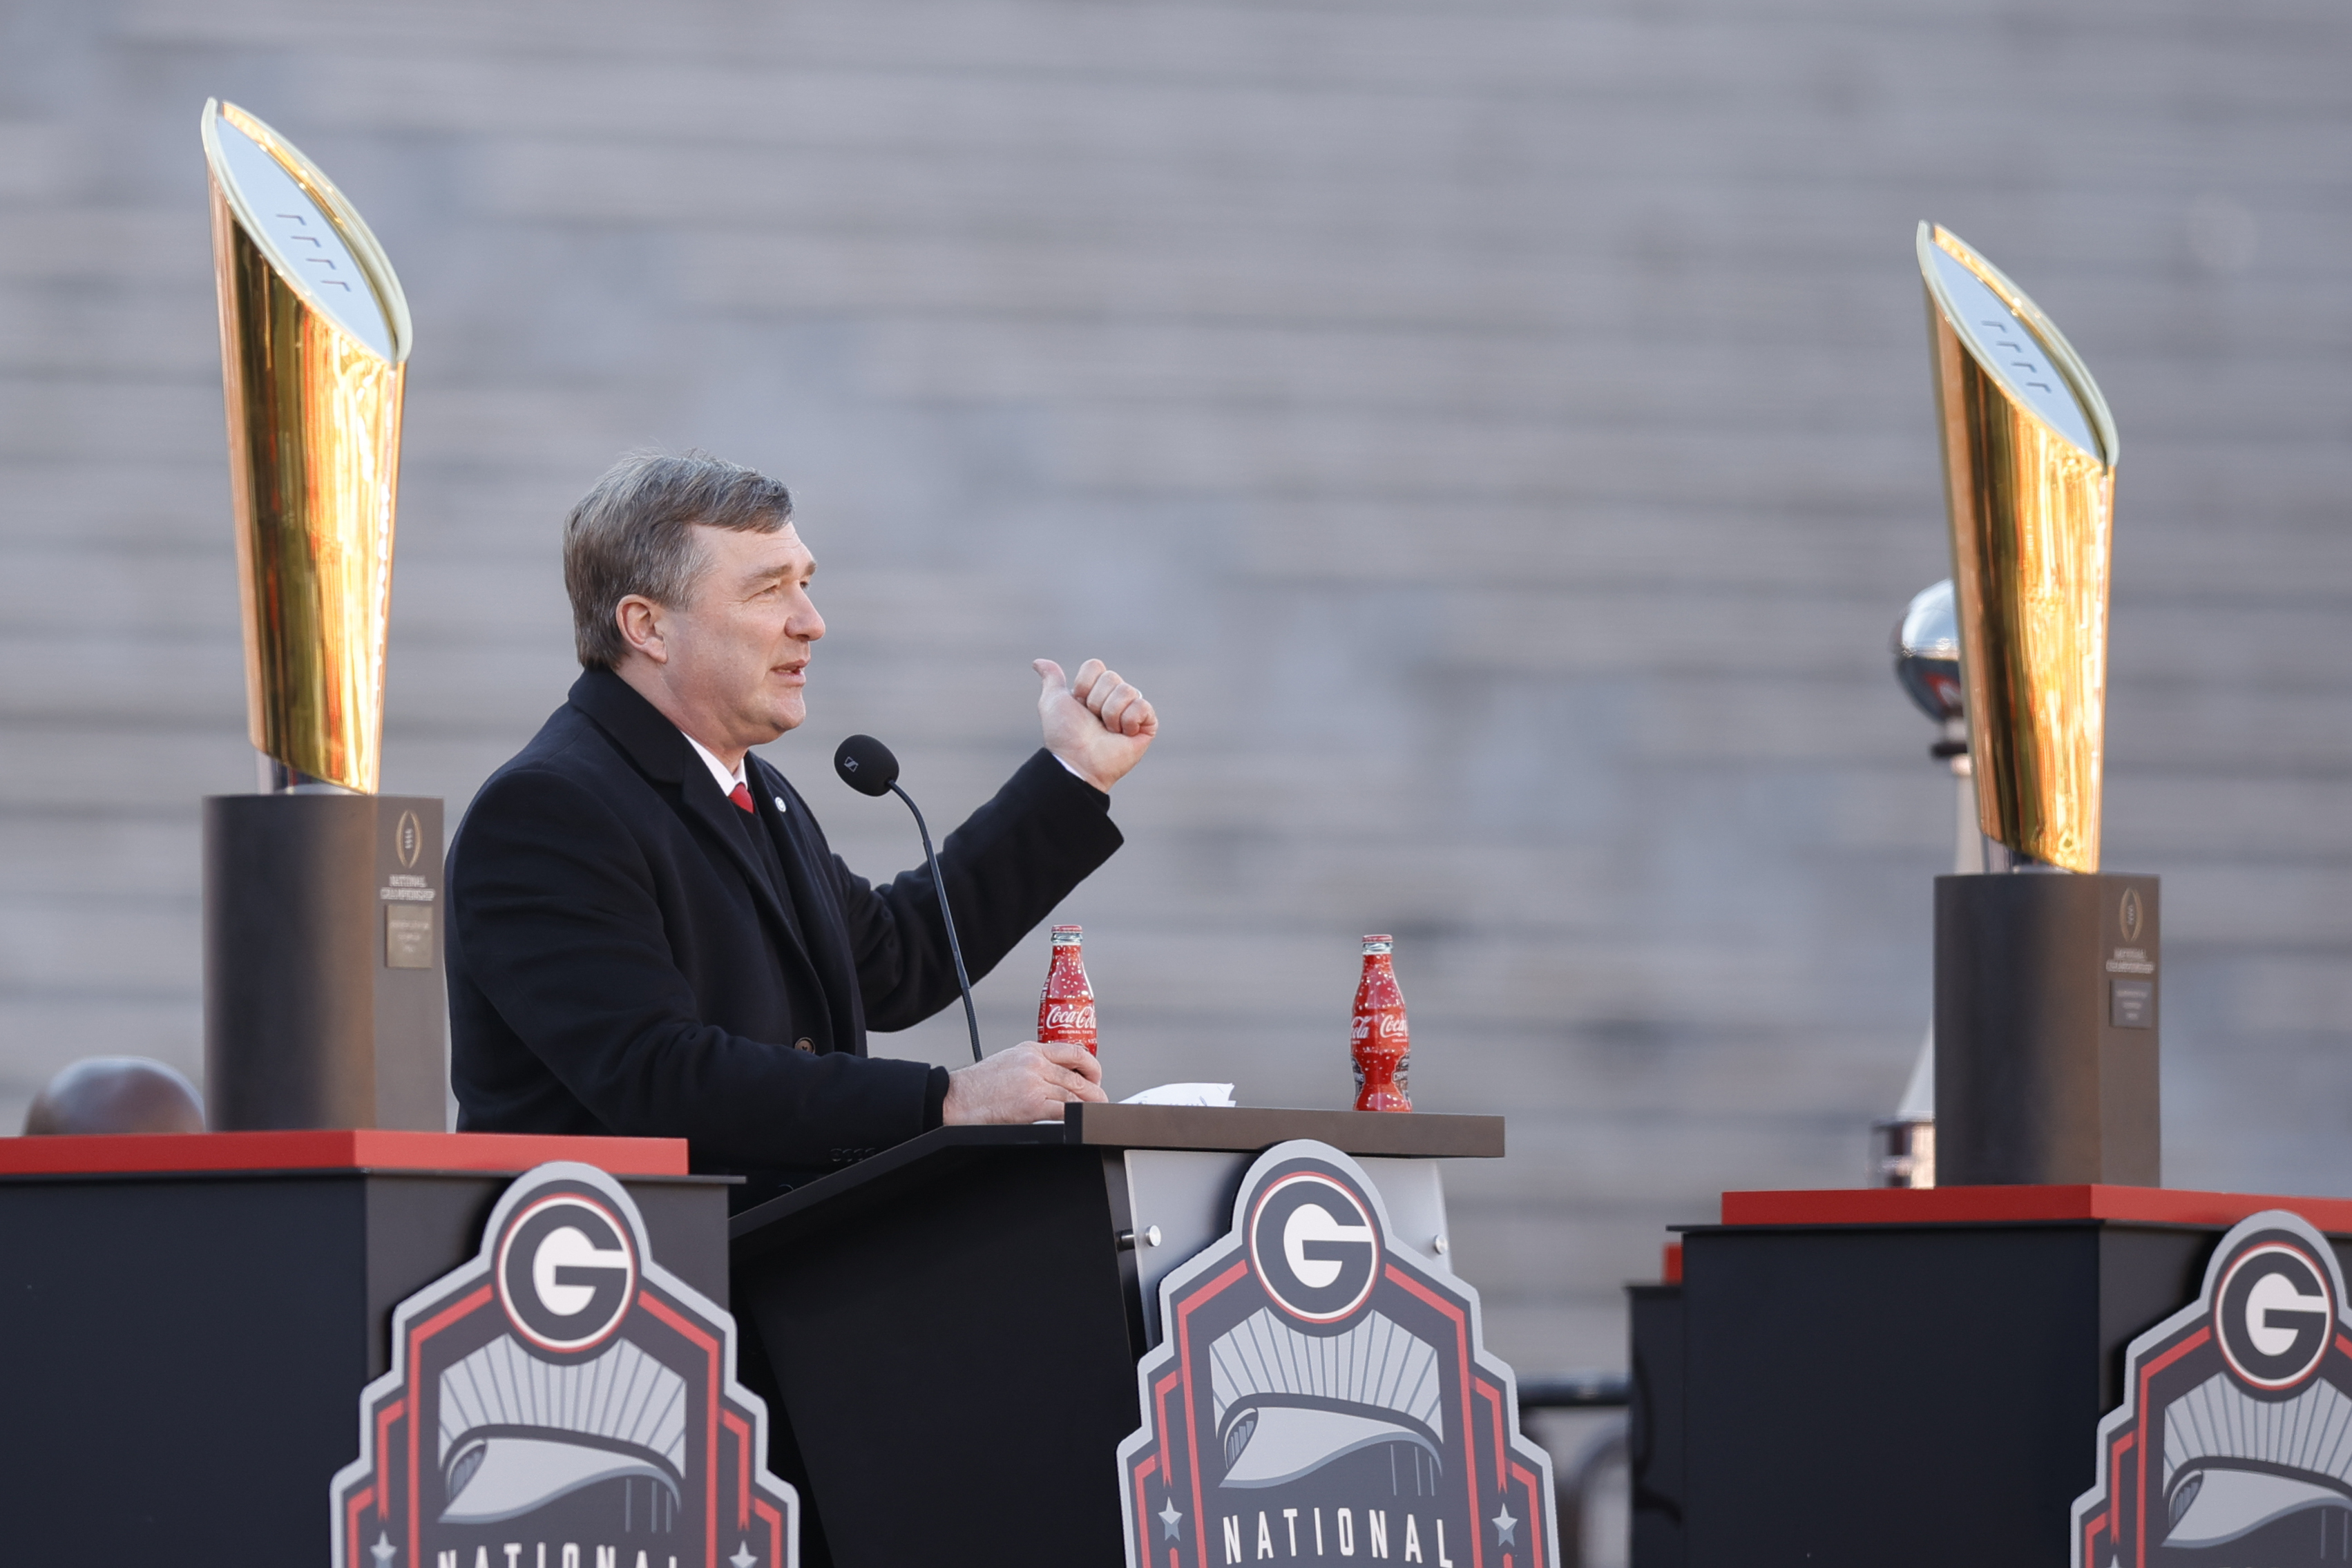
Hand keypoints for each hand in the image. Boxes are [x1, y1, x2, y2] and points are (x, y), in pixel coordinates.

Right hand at [941, 1041, 1106, 1124]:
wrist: (956, 1099)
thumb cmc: (977, 1085)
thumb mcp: (1008, 1061)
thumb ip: (1032, 1065)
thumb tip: (1054, 1077)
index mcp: (1030, 1049)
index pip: (1072, 1051)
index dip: (1090, 1065)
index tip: (1094, 1075)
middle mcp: (1035, 1062)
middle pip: (1078, 1074)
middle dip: (1095, 1089)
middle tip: (1100, 1099)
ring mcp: (1034, 1083)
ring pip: (1075, 1093)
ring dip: (1090, 1105)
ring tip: (1096, 1111)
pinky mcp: (1032, 1104)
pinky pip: (1065, 1110)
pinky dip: (1078, 1115)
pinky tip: (1080, 1119)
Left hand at [1036, 657, 1156, 791]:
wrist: (1077, 761)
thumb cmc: (1064, 735)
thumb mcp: (1052, 702)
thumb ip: (1051, 679)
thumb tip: (1038, 662)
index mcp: (1095, 690)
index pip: (1096, 666)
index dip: (1084, 685)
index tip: (1078, 704)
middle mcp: (1115, 697)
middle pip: (1112, 677)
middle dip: (1096, 701)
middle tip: (1093, 721)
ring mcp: (1132, 711)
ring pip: (1127, 690)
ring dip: (1110, 713)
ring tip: (1107, 731)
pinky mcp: (1147, 725)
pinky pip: (1142, 706)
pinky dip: (1128, 721)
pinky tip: (1122, 735)